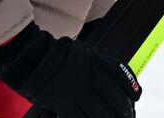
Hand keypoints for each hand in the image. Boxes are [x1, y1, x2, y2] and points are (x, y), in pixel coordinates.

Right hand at [0, 22, 140, 116]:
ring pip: (100, 111)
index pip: (120, 75)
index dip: (131, 88)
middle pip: (114, 97)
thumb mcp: (80, 51)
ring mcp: (76, 90)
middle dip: (124, 110)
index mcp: (95, 60)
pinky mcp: (62, 102)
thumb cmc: (51, 53)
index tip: (136, 97)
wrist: (28, 57)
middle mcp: (89, 75)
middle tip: (128, 117)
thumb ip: (95, 63)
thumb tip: (108, 78)